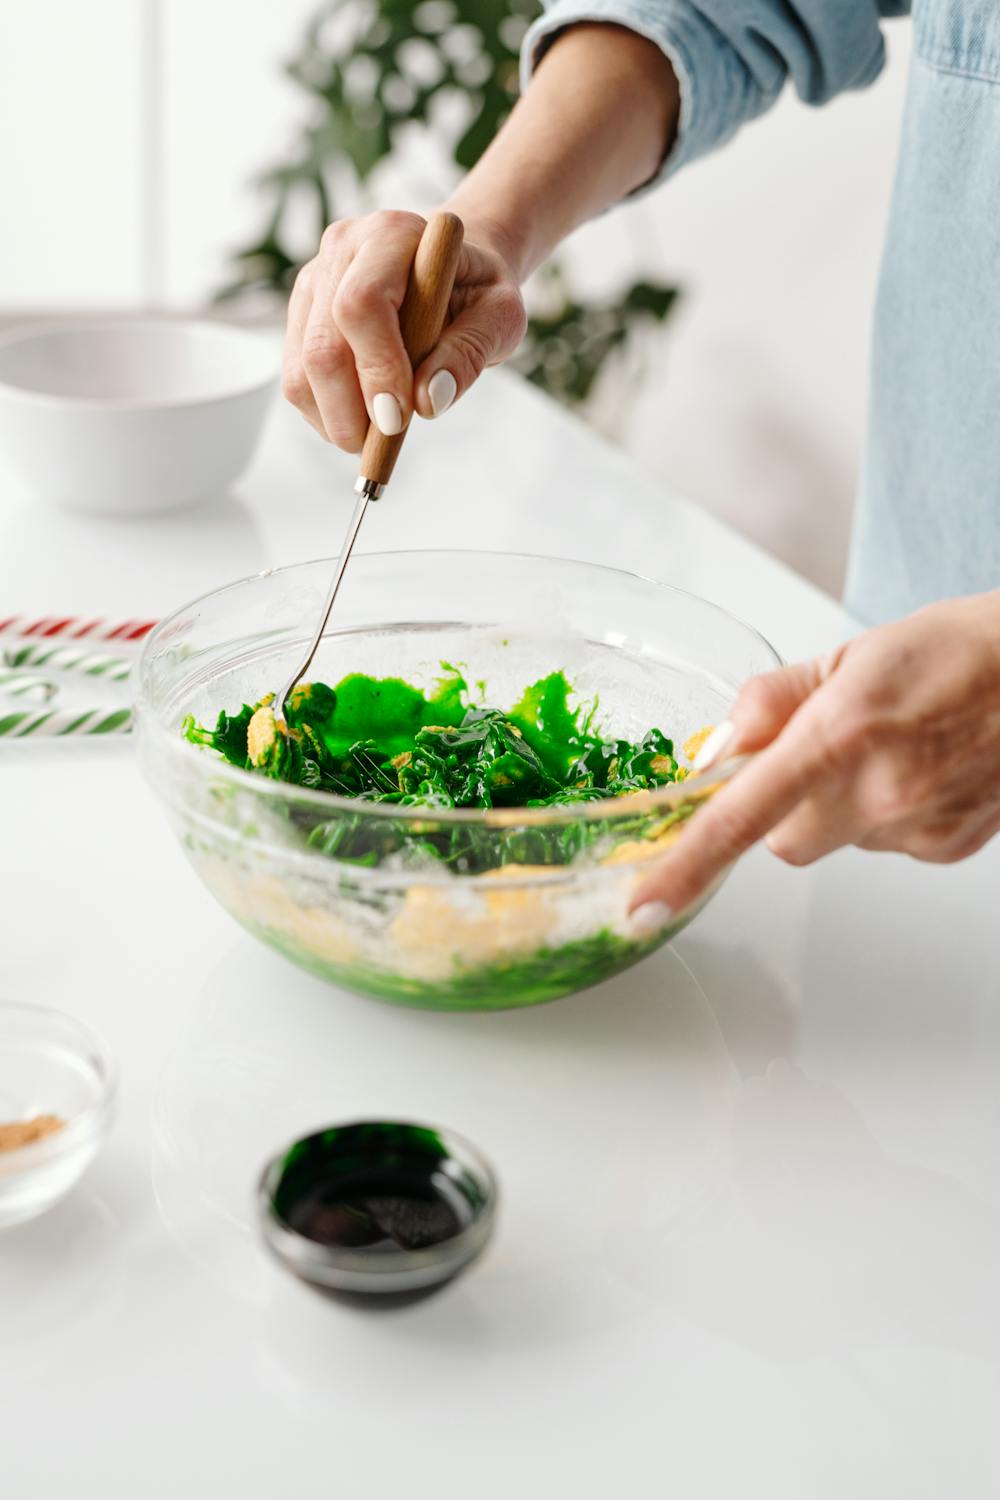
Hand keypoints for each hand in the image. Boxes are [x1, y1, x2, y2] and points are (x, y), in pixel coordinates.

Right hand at [282, 209, 526, 450]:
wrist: (455, 272)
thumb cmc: (479, 292)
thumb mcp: (501, 317)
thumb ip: (470, 353)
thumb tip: (428, 402)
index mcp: (393, 234)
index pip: (361, 305)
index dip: (376, 369)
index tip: (399, 418)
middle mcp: (343, 249)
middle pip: (321, 345)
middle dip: (351, 410)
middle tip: (386, 441)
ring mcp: (314, 281)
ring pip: (300, 369)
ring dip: (334, 420)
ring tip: (377, 436)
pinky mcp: (302, 314)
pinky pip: (296, 378)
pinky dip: (325, 414)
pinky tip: (361, 419)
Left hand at [630, 591, 999, 926]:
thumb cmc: (958, 651)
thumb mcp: (848, 654)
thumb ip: (769, 702)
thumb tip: (715, 748)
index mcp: (841, 733)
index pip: (742, 815)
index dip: (686, 865)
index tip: (643, 905)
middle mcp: (879, 791)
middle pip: (782, 838)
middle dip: (784, 804)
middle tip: (825, 749)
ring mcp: (917, 828)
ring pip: (835, 841)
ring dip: (841, 806)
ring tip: (894, 748)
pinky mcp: (947, 850)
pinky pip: (885, 844)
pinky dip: (888, 814)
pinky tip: (924, 769)